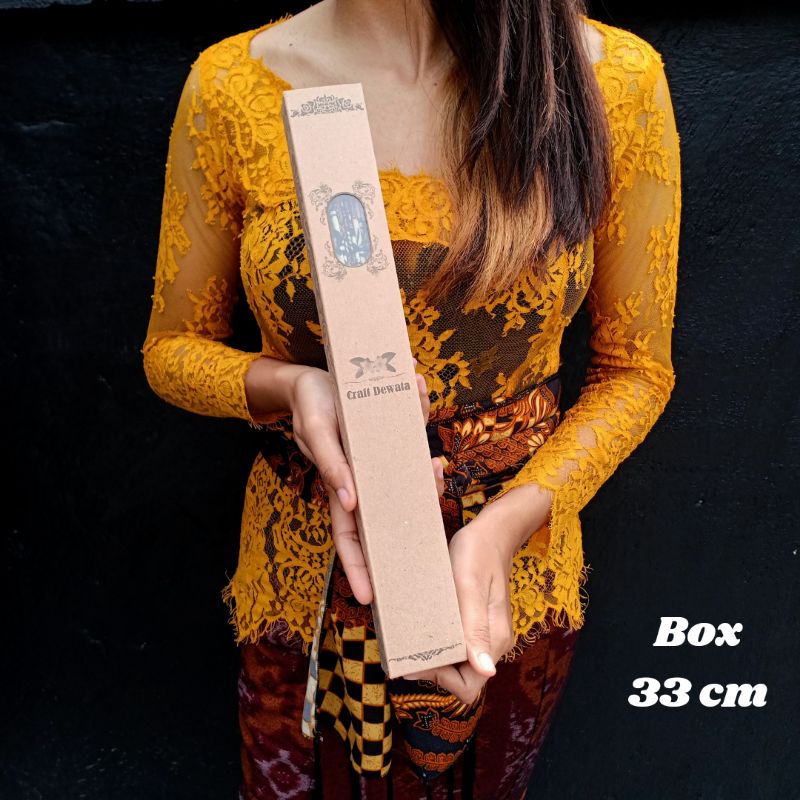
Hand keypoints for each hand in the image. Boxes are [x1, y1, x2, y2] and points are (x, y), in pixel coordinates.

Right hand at [289, 358, 444, 604]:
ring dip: (425, 471)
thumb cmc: (310, 406)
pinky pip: (412, 433)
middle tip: (431, 536)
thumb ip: (331, 465)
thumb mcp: (317, 431)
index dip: (358, 568)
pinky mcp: (391, 433)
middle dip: (412, 522)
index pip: (350, 538)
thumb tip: (349, 502)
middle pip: (392, 511)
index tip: (368, 598)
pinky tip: (422, 395)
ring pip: (409, 475)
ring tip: (436, 468)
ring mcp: (381, 457)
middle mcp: (365, 478)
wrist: (312, 376)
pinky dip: (420, 414)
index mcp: (342, 487)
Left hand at [404, 485, 552, 703]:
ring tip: (409, 634)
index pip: (468, 686)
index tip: (414, 657)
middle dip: (432, 668)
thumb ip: (475, 626)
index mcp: (494, 640)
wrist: (492, 531)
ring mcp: (485, 633)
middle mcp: (493, 643)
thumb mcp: (470, 586)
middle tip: (405, 646)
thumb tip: (486, 671)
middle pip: (460, 677)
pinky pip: (456, 643)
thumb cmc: (478, 553)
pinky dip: (438, 640)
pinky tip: (421, 623)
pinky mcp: (476, 622)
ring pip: (457, 661)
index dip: (439, 678)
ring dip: (433, 654)